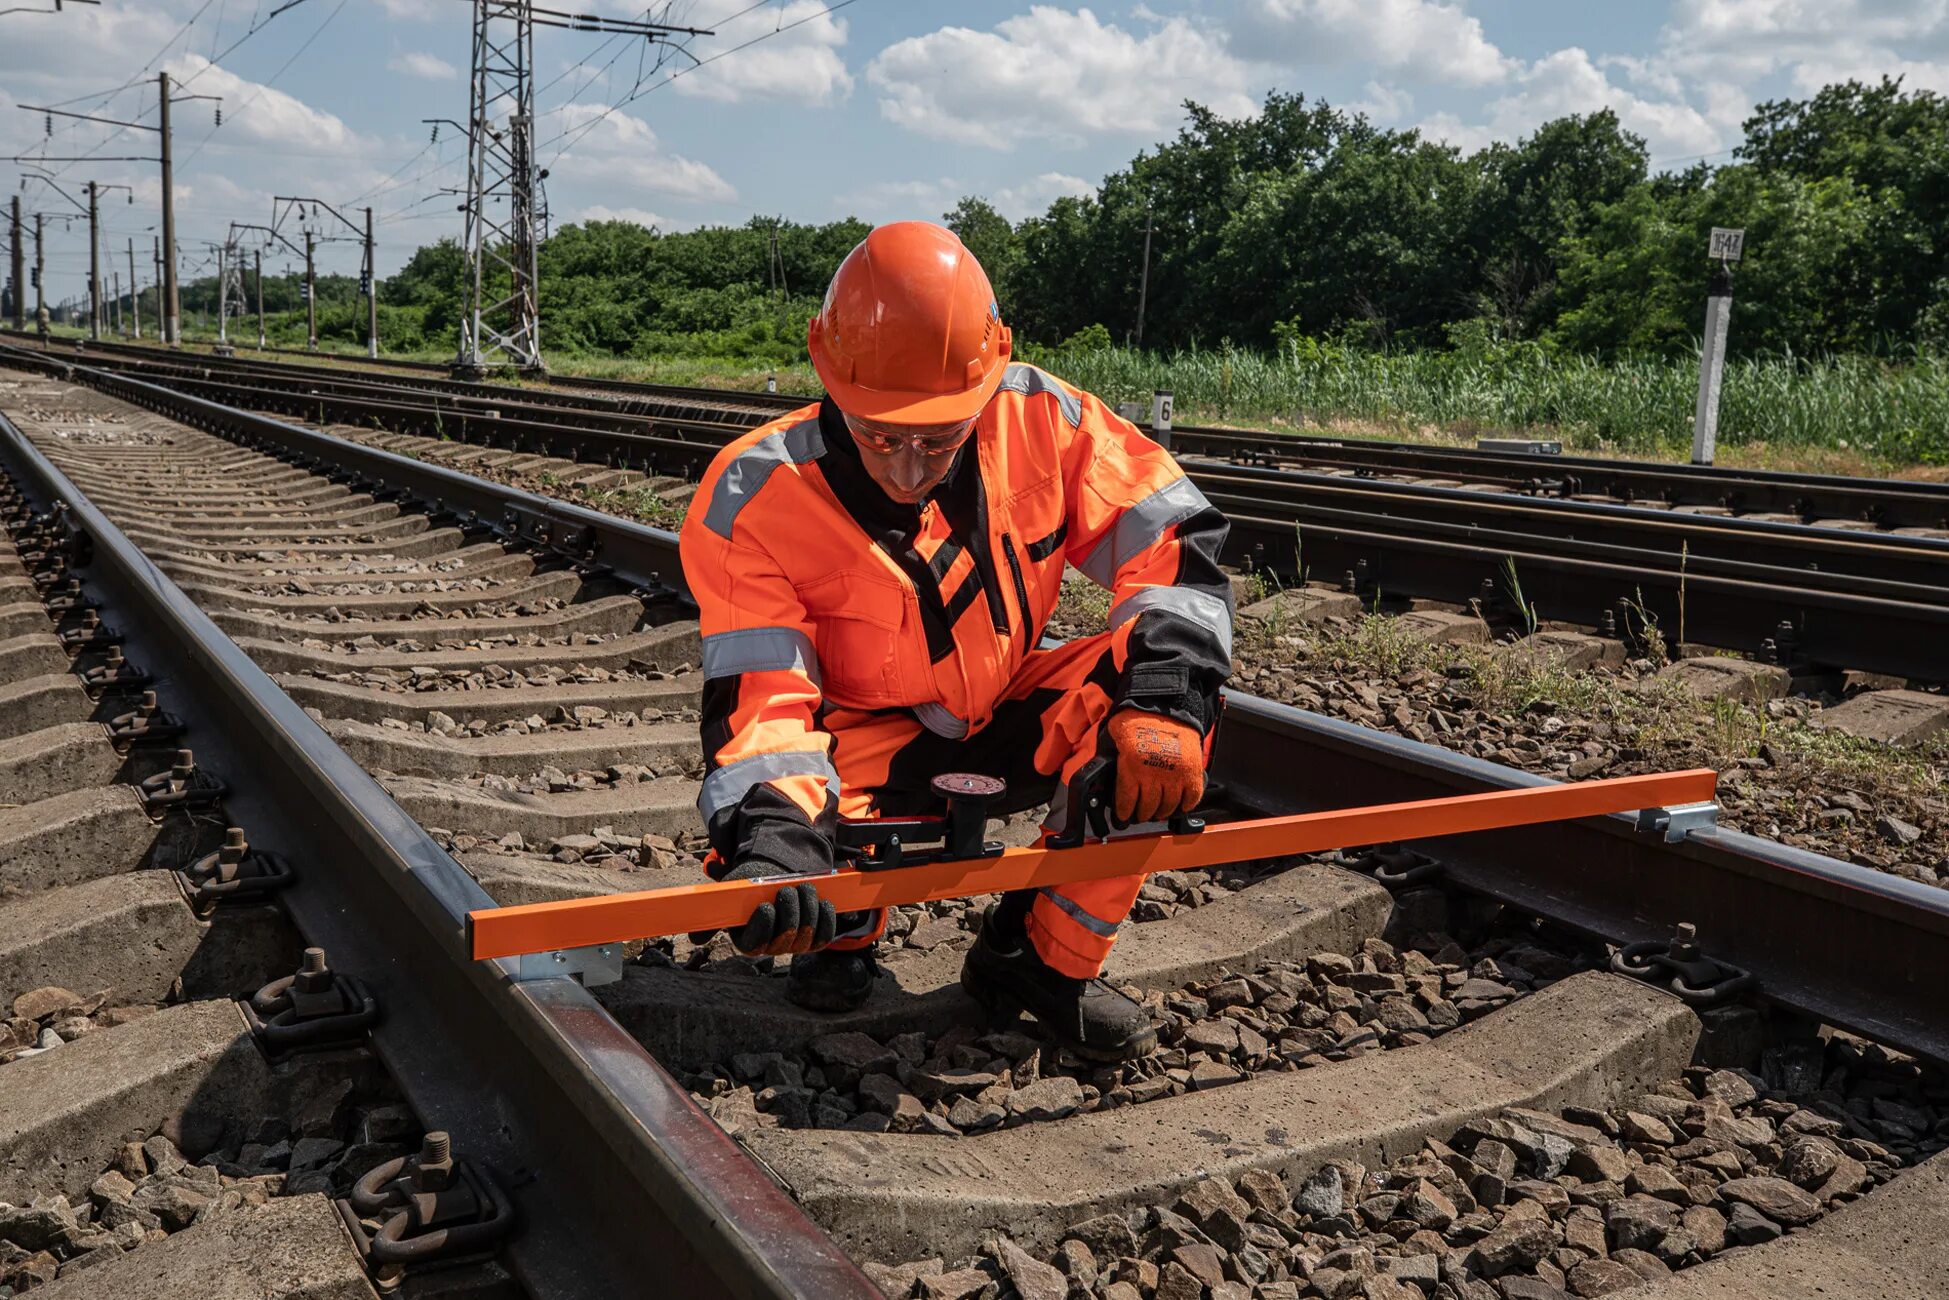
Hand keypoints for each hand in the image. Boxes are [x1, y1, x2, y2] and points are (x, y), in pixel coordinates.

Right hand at [703, 857, 837, 955]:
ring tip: (804, 887)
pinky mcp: (815, 939)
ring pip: (807, 933)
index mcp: (748, 941)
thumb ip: (713, 915)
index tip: (766, 905)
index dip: (763, 926)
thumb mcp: (729, 898)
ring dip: (809, 907)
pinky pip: (825, 935)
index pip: (756, 943)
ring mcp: (795, 945)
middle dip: (790, 909)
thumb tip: (693, 938)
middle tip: (788, 889)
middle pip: (786, 936)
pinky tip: (822, 902)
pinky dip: (825, 916)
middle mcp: (772, 948)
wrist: (776, 880)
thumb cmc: (751, 889)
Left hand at [1105, 709, 1204, 824]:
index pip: (1126, 802)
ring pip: (1168, 807)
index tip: (1123, 818)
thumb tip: (1102, 777)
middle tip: (1140, 815)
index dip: (1124, 814)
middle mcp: (1154, 775)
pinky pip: (1191, 798)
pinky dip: (1185, 806)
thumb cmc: (1138, 718)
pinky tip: (1178, 806)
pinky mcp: (1193, 772)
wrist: (1166, 703)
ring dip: (1161, 813)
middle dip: (1142, 814)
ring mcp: (1176, 775)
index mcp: (1132, 767)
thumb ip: (1112, 759)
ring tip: (1157, 812)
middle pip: (1148, 808)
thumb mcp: (1115, 737)